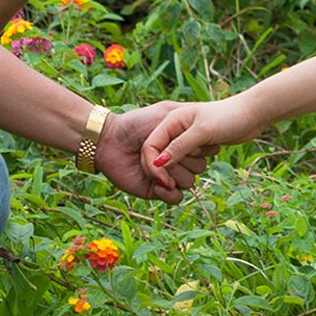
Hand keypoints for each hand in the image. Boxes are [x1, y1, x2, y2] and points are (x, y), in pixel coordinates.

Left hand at [94, 102, 209, 203]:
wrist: (109, 140)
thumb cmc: (136, 124)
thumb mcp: (164, 117)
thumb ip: (185, 130)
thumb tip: (199, 148)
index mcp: (183, 141)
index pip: (206, 150)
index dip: (197, 147)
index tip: (184, 138)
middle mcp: (179, 159)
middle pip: (199, 168)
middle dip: (183, 161)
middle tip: (165, 154)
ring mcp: (169, 175)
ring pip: (190, 182)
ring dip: (174, 176)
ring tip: (158, 168)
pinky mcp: (157, 190)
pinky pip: (176, 198)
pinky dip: (169, 193)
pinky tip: (158, 184)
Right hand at [140, 96, 268, 171]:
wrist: (252, 113)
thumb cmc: (228, 117)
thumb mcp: (202, 132)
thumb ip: (179, 147)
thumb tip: (158, 164)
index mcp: (170, 121)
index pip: (150, 148)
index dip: (152, 166)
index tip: (164, 183)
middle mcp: (175, 129)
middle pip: (160, 158)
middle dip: (170, 170)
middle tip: (180, 178)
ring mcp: (186, 138)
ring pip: (175, 163)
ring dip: (185, 169)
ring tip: (201, 157)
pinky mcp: (197, 146)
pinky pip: (188, 163)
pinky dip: (194, 166)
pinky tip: (206, 158)